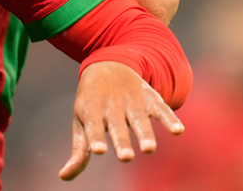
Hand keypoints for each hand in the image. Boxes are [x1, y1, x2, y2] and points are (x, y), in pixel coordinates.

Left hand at [59, 61, 184, 179]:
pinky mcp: (151, 98)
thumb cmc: (92, 103)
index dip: (95, 137)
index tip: (98, 150)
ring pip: (139, 119)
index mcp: (92, 111)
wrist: (109, 65)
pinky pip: (162, 109)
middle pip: (118, 126)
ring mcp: (133, 101)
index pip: (93, 126)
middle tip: (125, 157)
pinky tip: (178, 130)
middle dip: (122, 141)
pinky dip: (170, 118)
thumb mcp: (81, 121)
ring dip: (145, 134)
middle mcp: (113, 105)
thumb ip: (79, 151)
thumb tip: (64, 177)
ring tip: (148, 149)